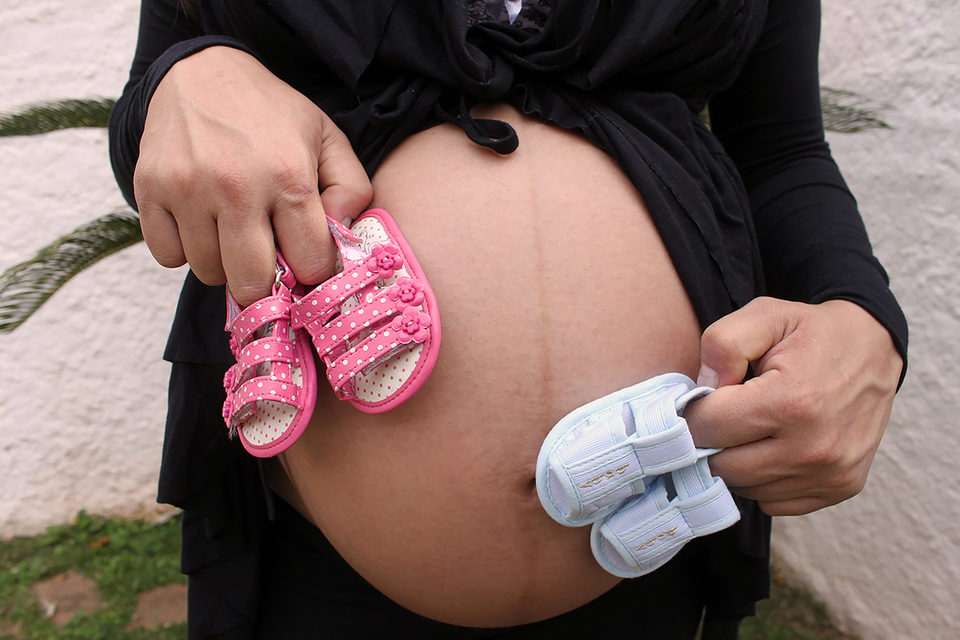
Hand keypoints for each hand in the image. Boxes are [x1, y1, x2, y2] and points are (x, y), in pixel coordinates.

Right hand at [134, 46, 371, 305]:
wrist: (201, 70)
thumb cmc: (271, 114)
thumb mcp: (327, 138)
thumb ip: (352, 189)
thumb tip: (343, 234)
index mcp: (289, 177)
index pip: (309, 264)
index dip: (313, 270)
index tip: (305, 258)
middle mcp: (237, 186)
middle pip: (252, 283)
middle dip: (265, 282)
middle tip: (267, 258)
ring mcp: (188, 190)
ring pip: (209, 273)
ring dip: (224, 263)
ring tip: (232, 230)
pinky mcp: (150, 190)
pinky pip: (168, 256)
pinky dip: (184, 250)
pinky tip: (199, 223)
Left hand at [684, 297, 902, 515]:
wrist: (876, 350)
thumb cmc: (812, 333)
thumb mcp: (764, 316)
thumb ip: (722, 345)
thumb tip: (702, 392)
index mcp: (791, 401)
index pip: (709, 428)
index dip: (693, 412)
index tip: (700, 400)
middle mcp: (813, 447)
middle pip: (722, 466)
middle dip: (710, 440)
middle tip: (721, 416)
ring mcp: (830, 473)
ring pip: (745, 488)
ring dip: (735, 462)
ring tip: (748, 428)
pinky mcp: (840, 488)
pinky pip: (774, 501)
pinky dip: (762, 480)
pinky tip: (771, 447)